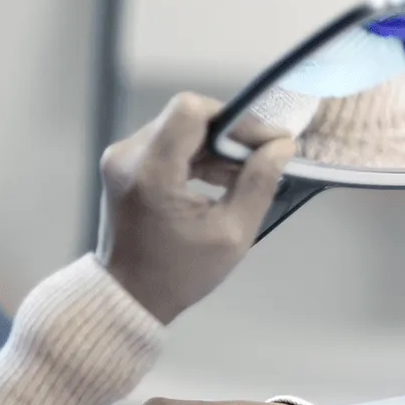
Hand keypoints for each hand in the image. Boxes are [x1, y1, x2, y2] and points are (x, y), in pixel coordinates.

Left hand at [96, 92, 293, 323]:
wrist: (127, 295)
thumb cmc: (180, 272)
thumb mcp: (233, 234)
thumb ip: (259, 183)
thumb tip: (282, 145)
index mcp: (152, 172)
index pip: (191, 109)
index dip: (234, 118)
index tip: (264, 141)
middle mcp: (128, 155)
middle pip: (188, 117)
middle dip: (231, 133)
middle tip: (263, 157)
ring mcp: (122, 158)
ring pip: (180, 127)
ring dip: (216, 144)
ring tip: (244, 172)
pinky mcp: (124, 164)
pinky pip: (168, 142)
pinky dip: (198, 153)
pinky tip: (220, 177)